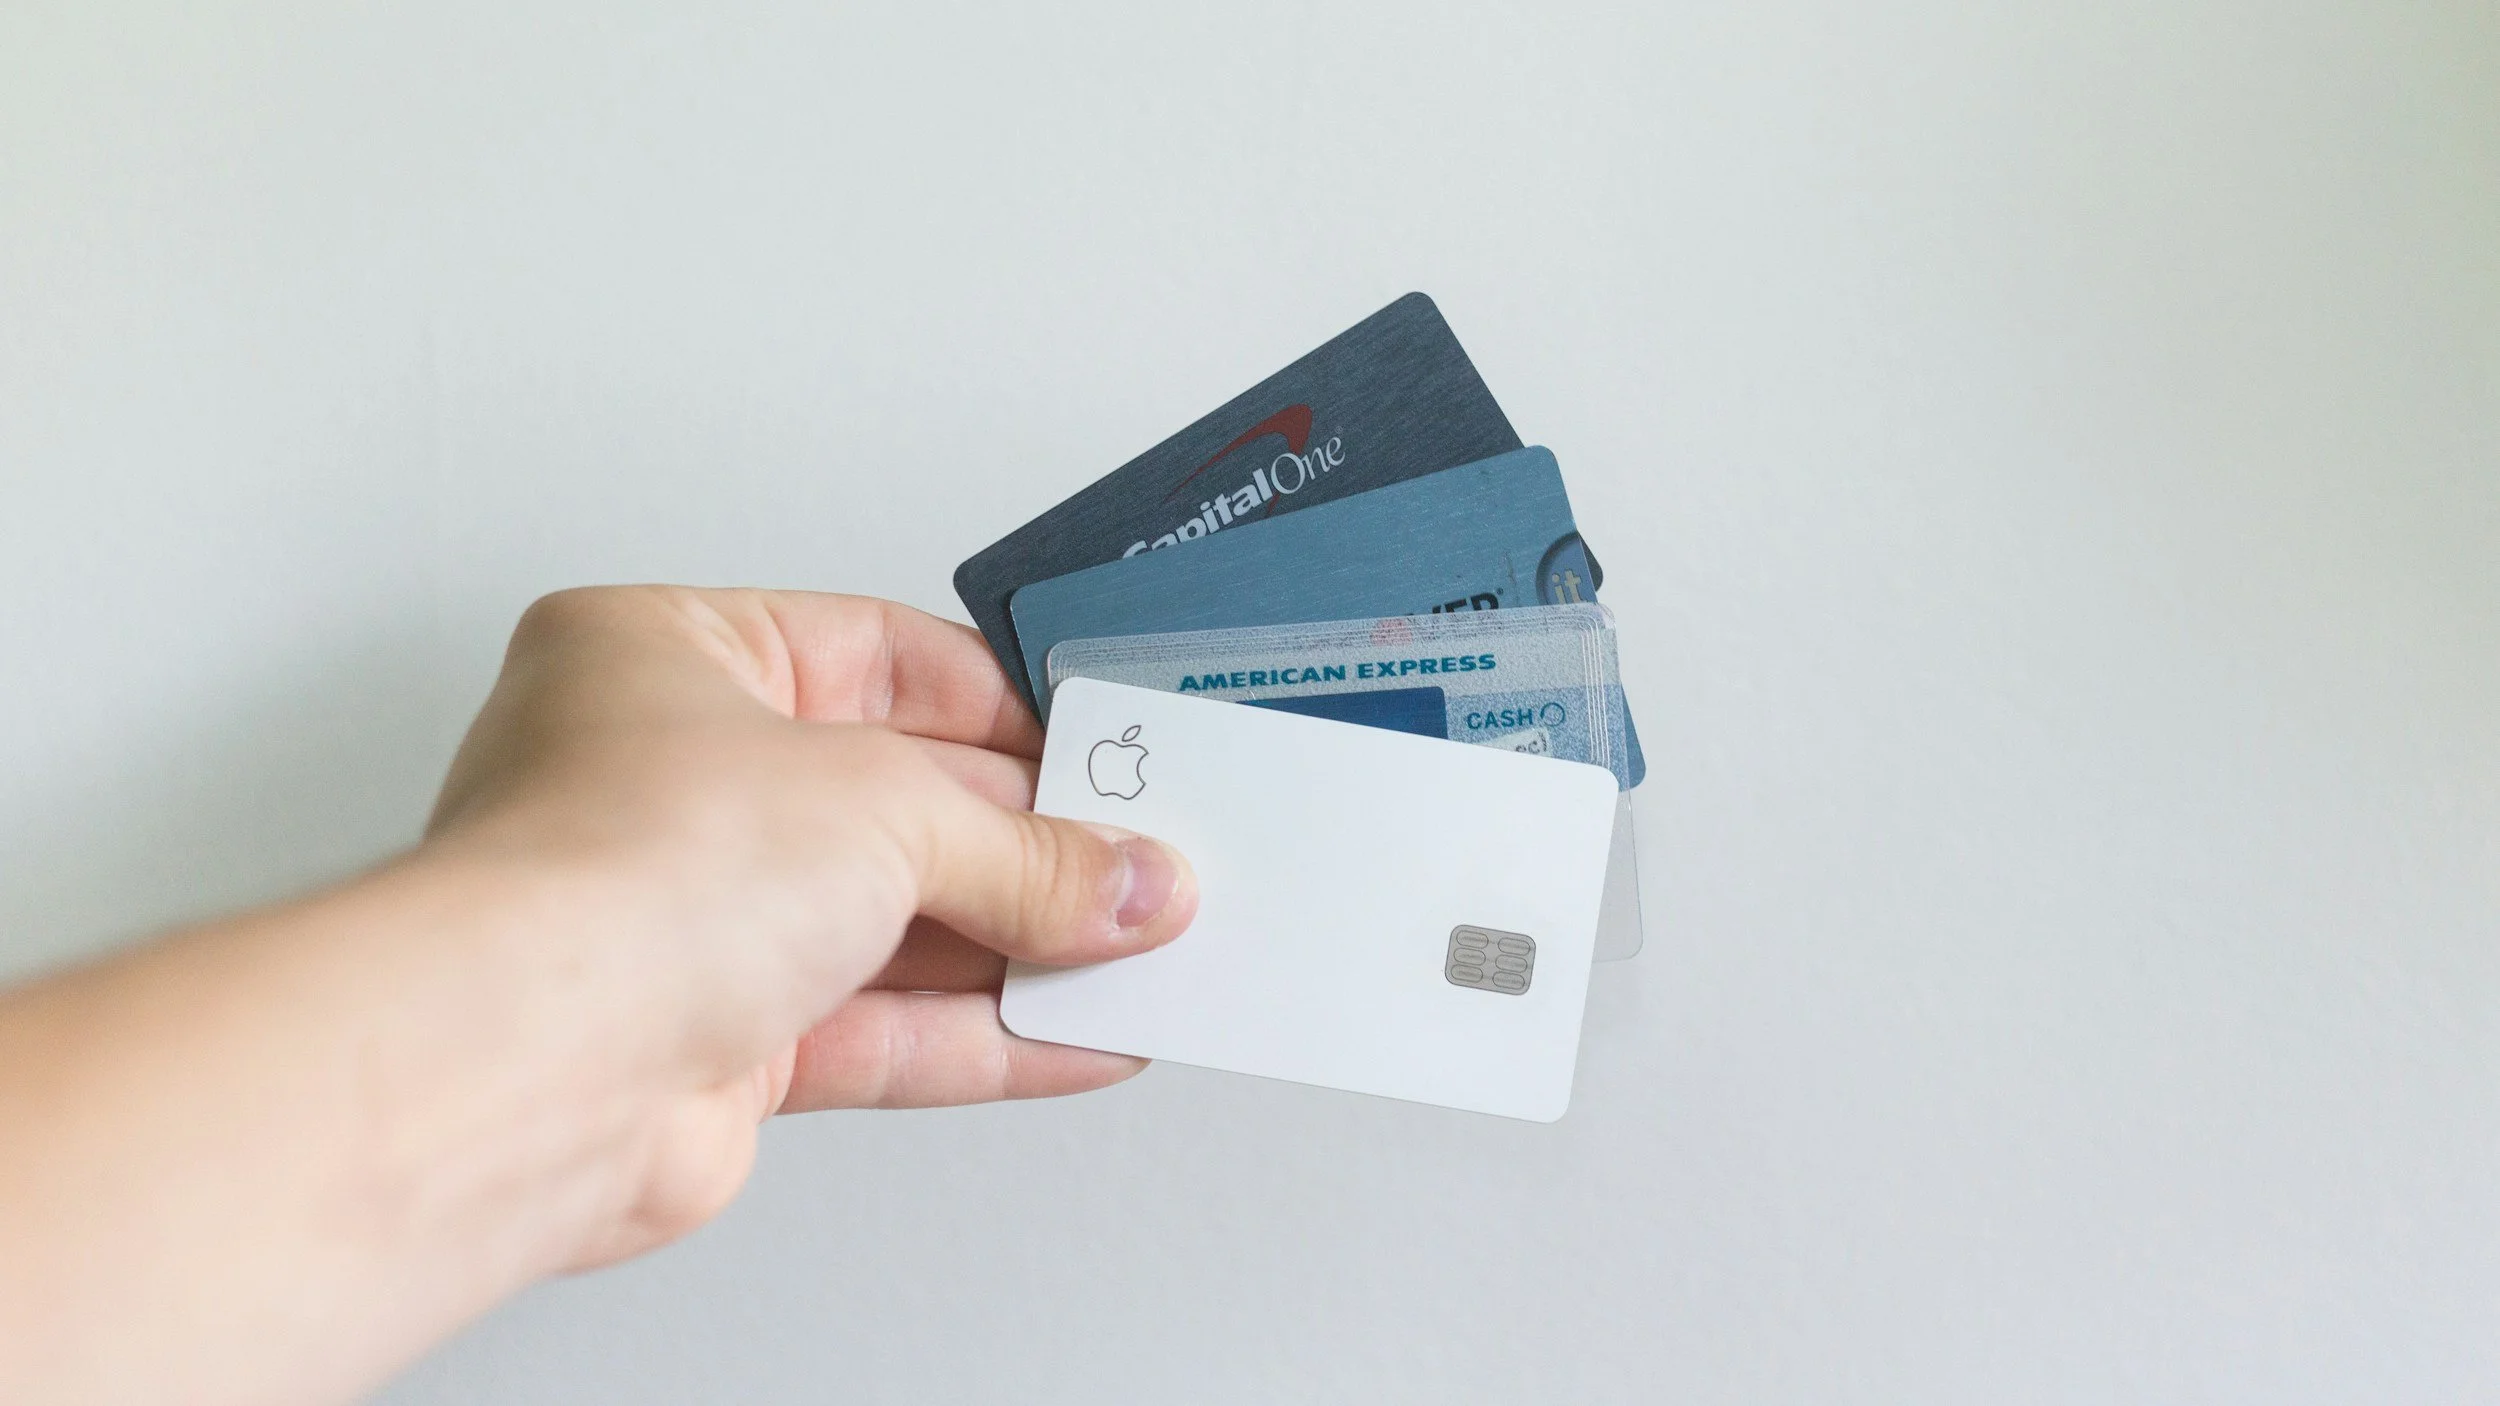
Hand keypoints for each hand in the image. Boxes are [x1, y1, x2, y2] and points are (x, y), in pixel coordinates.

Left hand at [423, 586, 1198, 1268]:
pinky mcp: (716, 1045)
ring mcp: (688, 919)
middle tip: (1144, 861)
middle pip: (895, 800)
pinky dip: (987, 1037)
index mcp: (666, 655)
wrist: (526, 1068)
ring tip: (1143, 954)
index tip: (1099, 749)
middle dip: (1029, 843)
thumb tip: (1127, 881)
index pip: (873, 656)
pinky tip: (1083, 1037)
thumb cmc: (619, 871)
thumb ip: (1025, 850)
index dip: (1000, 705)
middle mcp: (666, 781)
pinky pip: (881, 1032)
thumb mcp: (885, 807)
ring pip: (894, 926)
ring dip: (1021, 946)